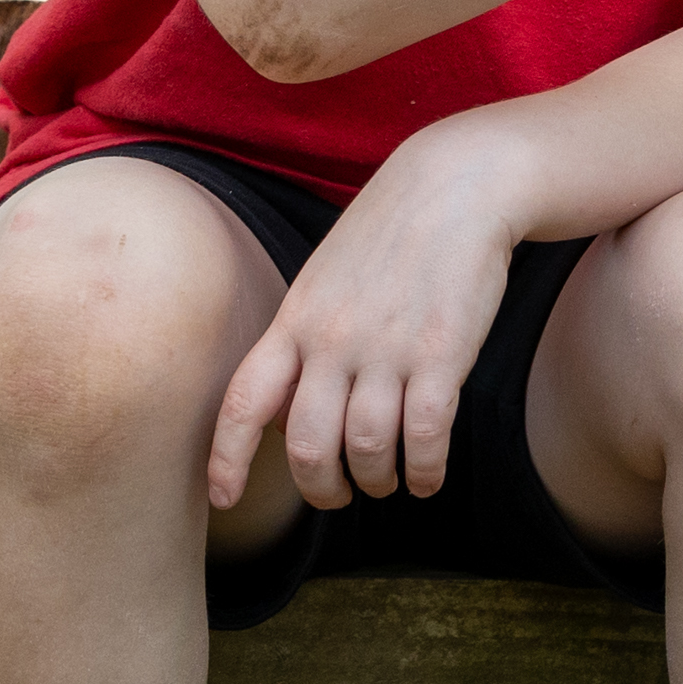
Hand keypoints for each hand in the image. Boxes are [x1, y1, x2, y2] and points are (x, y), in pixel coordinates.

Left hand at [208, 124, 528, 511]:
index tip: (222, 499)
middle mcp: (334, 339)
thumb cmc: (392, 231)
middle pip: (306, 445)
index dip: (225, 459)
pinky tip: (427, 477)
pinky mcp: (443, 353)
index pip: (244, 402)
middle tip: (338, 495)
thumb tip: (280, 411)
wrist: (460, 183)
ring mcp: (388, 348)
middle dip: (320, 488)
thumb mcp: (325, 277)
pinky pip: (424, 436)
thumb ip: (301, 338)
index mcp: (297, 319)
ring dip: (376, 481)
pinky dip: (423, 471)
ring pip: (366, 449)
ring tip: (388, 482)